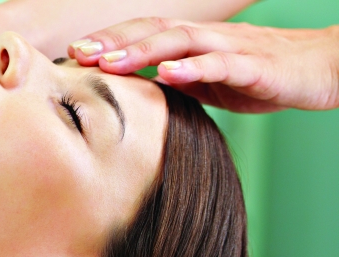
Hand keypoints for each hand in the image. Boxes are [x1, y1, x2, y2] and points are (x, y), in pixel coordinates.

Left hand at [67, 18, 338, 112]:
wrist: (324, 70)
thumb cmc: (263, 77)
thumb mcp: (209, 84)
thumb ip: (174, 85)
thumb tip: (134, 97)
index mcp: (192, 42)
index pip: (143, 34)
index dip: (108, 41)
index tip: (73, 54)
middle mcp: (207, 38)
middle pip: (153, 30)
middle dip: (112, 42)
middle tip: (77, 54)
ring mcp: (231, 49)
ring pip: (180, 41)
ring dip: (142, 51)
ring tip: (110, 64)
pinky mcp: (256, 66)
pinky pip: (222, 64)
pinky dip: (194, 67)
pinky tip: (169, 74)